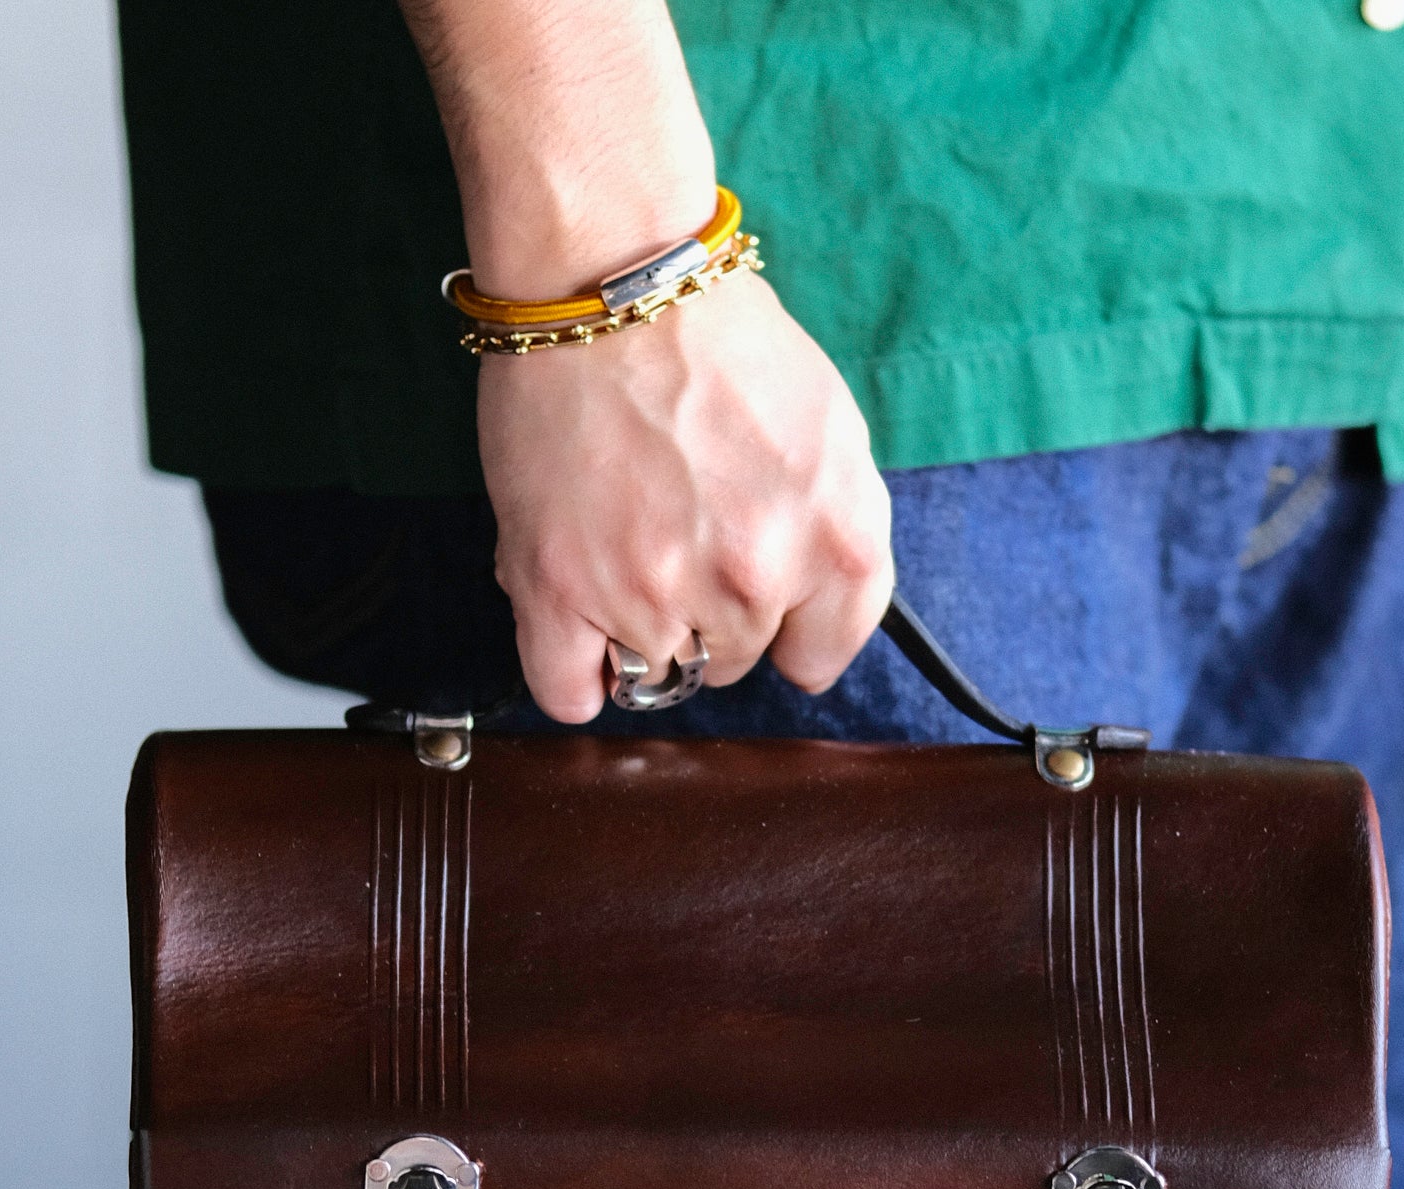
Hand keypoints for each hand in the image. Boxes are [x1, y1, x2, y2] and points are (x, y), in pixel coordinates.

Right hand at [478, 270, 893, 723]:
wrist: (612, 280)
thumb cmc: (718, 342)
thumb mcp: (832, 434)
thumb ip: (834, 538)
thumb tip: (805, 624)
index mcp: (840, 542)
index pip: (819, 657)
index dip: (785, 627)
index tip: (759, 596)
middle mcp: (758, 578)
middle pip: (736, 661)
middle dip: (710, 609)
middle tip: (676, 525)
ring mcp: (658, 590)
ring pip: (659, 671)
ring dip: (640, 625)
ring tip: (622, 539)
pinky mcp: (564, 588)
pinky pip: (569, 693)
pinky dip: (575, 678)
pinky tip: (578, 632)